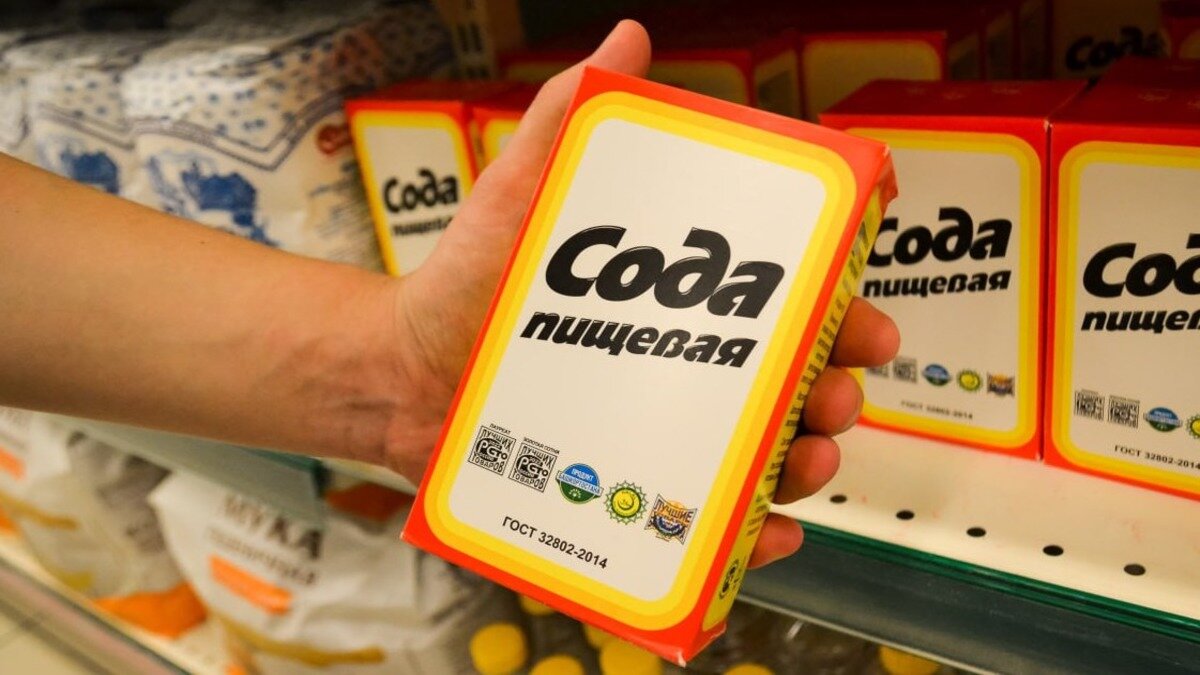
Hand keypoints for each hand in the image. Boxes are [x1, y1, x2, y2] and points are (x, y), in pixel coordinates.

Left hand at [392, 21, 898, 566]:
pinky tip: (771, 528)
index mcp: (681, 300)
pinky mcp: (634, 489)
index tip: (863, 287)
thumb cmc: (467, 280)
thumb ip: (566, 120)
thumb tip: (627, 36)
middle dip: (839, 375)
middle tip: (842, 377)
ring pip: (767, 450)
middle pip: (794, 374)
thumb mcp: (520, 195)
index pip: (783, 290)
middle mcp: (688, 365)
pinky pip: (710, 522)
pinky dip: (753, 531)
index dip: (838, 286)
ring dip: (811, 455)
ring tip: (809, 453)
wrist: (402, 372)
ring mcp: (666, 432)